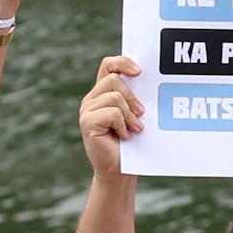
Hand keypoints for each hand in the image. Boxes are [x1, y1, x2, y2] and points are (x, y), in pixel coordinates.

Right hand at [79, 53, 146, 169]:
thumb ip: (134, 97)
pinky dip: (123, 125)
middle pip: (114, 80)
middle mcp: (92, 98)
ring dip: (129, 115)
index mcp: (103, 92)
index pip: (109, 65)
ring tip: (134, 129)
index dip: (122, 62)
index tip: (139, 72)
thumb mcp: (134, 114)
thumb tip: (146, 79)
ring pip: (114, 97)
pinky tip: (124, 136)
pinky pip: (112, 112)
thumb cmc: (130, 143)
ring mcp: (86, 110)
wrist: (119, 170)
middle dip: (132, 97)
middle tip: (142, 114)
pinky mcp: (86, 122)